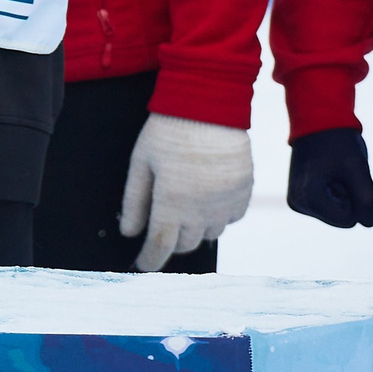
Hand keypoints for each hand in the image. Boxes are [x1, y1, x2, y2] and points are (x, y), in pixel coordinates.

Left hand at [117, 112, 253, 269]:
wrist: (209, 105)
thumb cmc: (168, 130)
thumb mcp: (141, 162)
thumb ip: (134, 200)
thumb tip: (128, 232)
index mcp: (172, 202)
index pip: (160, 244)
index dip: (150, 260)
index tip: (142, 266)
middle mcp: (202, 209)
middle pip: (186, 244)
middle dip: (171, 243)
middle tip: (161, 230)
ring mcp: (226, 202)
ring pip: (211, 233)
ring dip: (196, 230)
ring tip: (184, 211)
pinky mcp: (244, 191)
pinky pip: (232, 218)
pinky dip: (219, 217)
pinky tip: (207, 201)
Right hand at [285, 125, 372, 229]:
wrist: (317, 119)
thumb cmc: (338, 142)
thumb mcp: (357, 168)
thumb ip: (367, 200)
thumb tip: (368, 223)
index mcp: (307, 197)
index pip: (348, 220)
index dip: (356, 198)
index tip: (345, 173)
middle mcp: (298, 203)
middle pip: (342, 217)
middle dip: (348, 196)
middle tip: (340, 170)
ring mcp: (298, 201)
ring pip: (338, 213)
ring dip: (344, 193)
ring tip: (335, 169)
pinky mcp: (301, 197)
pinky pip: (331, 206)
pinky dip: (337, 191)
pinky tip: (330, 172)